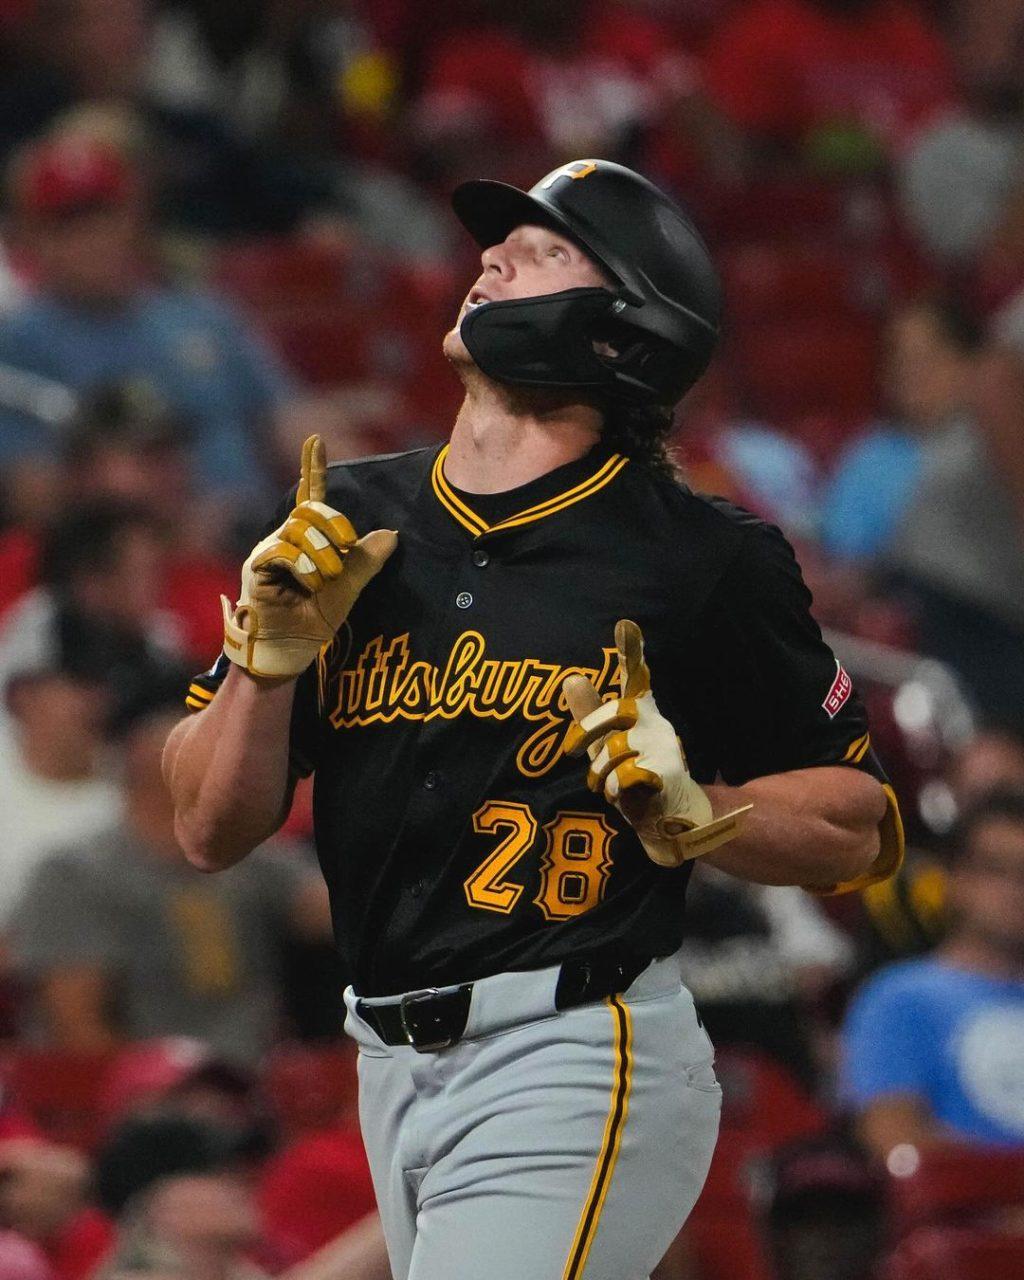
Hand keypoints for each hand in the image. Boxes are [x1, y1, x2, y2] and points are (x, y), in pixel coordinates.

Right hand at [222, 435, 396, 682]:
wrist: (291, 651)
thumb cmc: (313, 620)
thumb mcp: (350, 588)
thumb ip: (367, 561)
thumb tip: (392, 535)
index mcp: (305, 540)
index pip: (309, 497)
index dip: (312, 468)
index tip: (316, 439)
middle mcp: (283, 539)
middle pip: (310, 510)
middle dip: (335, 527)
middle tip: (346, 550)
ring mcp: (267, 551)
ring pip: (300, 531)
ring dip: (323, 556)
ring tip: (325, 581)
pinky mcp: (256, 567)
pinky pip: (284, 551)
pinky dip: (304, 567)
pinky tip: (308, 584)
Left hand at [562, 619, 750, 866]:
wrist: (669, 817)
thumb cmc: (634, 773)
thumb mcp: (605, 744)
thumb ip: (589, 714)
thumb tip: (571, 678)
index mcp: (640, 711)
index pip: (634, 676)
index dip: (631, 651)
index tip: (625, 624)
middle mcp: (656, 723)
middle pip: (614, 714)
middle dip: (588, 735)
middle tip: (574, 753)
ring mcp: (665, 746)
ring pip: (614, 751)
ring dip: (602, 775)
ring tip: (612, 785)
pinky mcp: (667, 771)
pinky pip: (625, 776)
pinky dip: (616, 791)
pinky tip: (626, 796)